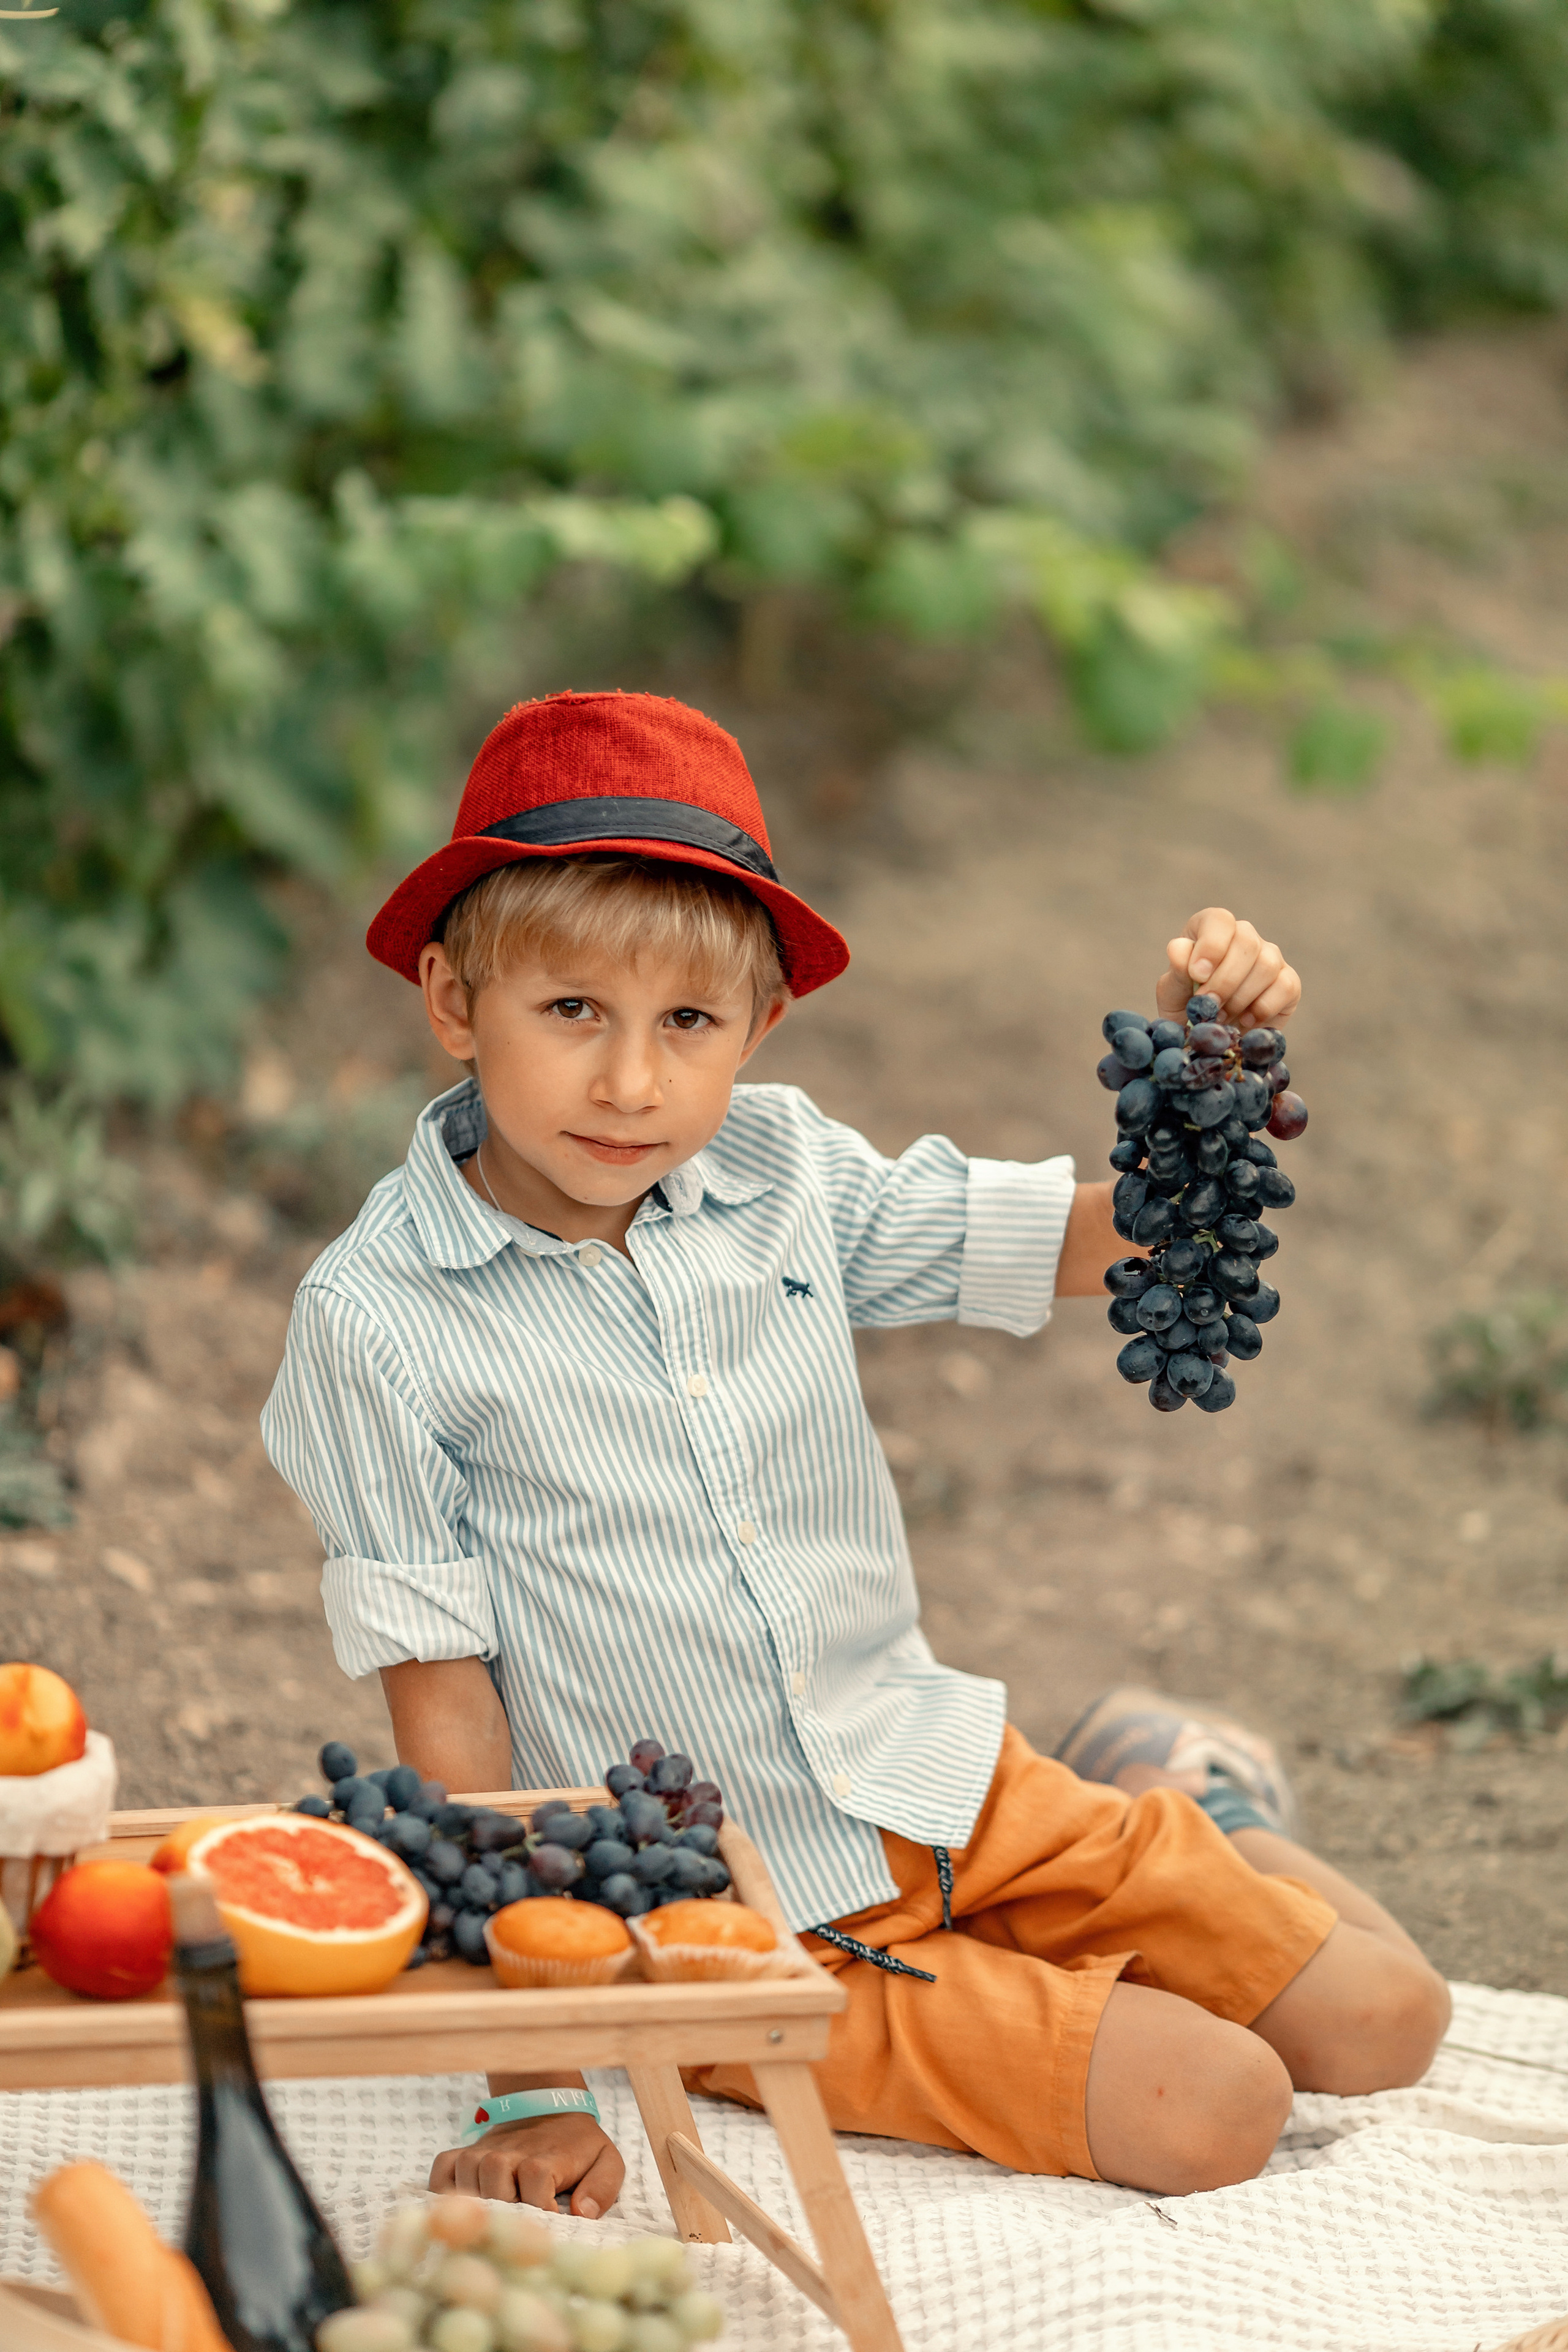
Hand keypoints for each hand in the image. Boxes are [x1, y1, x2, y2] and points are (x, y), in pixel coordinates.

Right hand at [428, 2114, 624, 2213]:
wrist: (550, 2108)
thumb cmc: (579, 2145)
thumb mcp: (606, 2160)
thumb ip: (603, 2187)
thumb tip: (581, 2213)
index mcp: (546, 2156)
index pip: (535, 2179)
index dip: (541, 2209)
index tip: (550, 2226)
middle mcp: (511, 2150)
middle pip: (494, 2178)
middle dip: (504, 2209)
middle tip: (514, 2227)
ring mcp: (484, 2150)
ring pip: (467, 2174)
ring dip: (476, 2201)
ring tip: (490, 2220)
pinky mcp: (466, 2152)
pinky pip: (442, 2169)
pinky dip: (442, 2188)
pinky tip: (459, 2207)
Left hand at [1156, 909, 1298, 1031]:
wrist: (1209, 1036)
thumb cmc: (1187, 1007)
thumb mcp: (1172, 993)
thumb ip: (1176, 971)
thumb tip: (1179, 948)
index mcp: (1212, 929)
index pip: (1219, 920)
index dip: (1211, 946)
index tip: (1198, 975)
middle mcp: (1245, 937)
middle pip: (1247, 942)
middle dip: (1225, 980)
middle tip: (1209, 1005)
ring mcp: (1270, 957)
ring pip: (1266, 965)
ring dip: (1240, 997)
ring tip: (1221, 1017)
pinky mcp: (1288, 982)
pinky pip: (1285, 987)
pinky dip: (1262, 1008)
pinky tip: (1244, 1020)